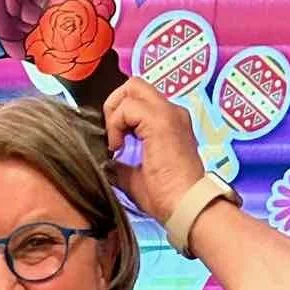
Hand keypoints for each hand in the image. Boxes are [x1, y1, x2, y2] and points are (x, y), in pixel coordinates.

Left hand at [103, 77, 205, 226]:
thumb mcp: (134, 177)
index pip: (138, 99)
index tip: (115, 144)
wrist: (184, 204)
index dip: (119, 115)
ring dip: (115, 114)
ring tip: (116, 144)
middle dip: (114, 105)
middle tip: (111, 135)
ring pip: (132, 87)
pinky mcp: (161, 120)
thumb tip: (105, 161)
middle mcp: (171, 111)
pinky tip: (118, 147)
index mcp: (168, 122)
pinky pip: (129, 106)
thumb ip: (121, 163)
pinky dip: (116, 124)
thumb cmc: (166, 196)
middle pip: (134, 84)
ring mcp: (168, 112)